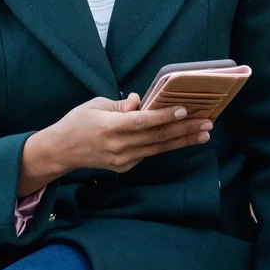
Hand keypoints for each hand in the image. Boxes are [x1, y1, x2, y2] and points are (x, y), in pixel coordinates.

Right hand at [20, 95, 211, 191]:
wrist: (61, 152)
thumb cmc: (77, 122)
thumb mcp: (95, 105)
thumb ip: (120, 105)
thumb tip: (140, 102)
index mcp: (111, 127)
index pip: (144, 121)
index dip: (165, 116)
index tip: (185, 109)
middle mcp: (119, 146)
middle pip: (158, 138)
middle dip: (185, 129)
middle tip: (207, 123)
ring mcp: (123, 160)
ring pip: (158, 149)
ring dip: (183, 140)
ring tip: (203, 134)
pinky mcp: (125, 167)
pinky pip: (148, 153)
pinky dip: (166, 146)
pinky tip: (182, 138)